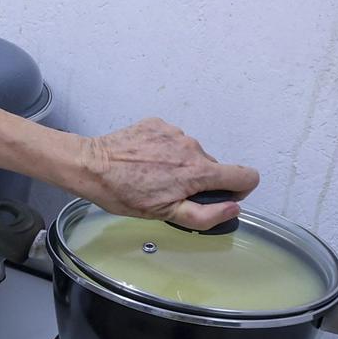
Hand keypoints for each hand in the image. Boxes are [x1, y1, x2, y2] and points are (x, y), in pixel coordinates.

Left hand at [76, 119, 260, 231]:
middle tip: (170, 191)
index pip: (246, 175)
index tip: (222, 196)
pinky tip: (145, 161)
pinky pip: (173, 139)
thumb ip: (206, 214)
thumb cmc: (123, 193)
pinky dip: (164, 150)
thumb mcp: (165, 214)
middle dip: (199, 181)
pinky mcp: (158, 124)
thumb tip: (233, 208)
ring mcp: (174, 132)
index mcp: (198, 171)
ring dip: (180, 165)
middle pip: (213, 166)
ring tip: (153, 175)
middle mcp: (192, 147)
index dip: (240, 189)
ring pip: (191, 153)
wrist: (91, 166)